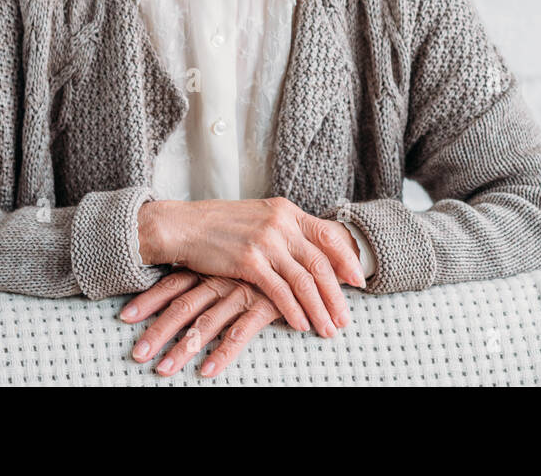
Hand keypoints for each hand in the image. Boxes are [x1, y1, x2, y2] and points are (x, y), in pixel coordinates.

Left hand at [120, 268, 284, 377]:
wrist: (308, 249)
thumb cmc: (267, 259)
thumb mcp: (234, 260)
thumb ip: (211, 271)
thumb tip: (181, 286)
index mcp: (211, 267)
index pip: (172, 283)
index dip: (148, 300)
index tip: (124, 317)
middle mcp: (221, 279)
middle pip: (182, 307)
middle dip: (158, 332)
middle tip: (137, 355)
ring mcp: (242, 293)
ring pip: (206, 323)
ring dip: (183, 349)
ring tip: (164, 370)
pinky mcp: (264, 306)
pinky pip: (240, 333)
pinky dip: (222, 353)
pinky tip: (207, 371)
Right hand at [137, 196, 363, 338]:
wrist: (183, 226)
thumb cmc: (220, 226)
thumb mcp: (259, 218)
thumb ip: (285, 232)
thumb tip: (309, 254)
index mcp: (287, 211)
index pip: (328, 235)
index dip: (346, 259)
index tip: (357, 281)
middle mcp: (281, 224)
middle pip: (320, 263)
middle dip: (336, 294)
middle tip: (345, 318)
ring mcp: (266, 242)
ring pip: (304, 280)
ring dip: (319, 308)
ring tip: (328, 328)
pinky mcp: (249, 261)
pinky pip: (279, 291)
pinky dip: (293, 310)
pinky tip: (300, 325)